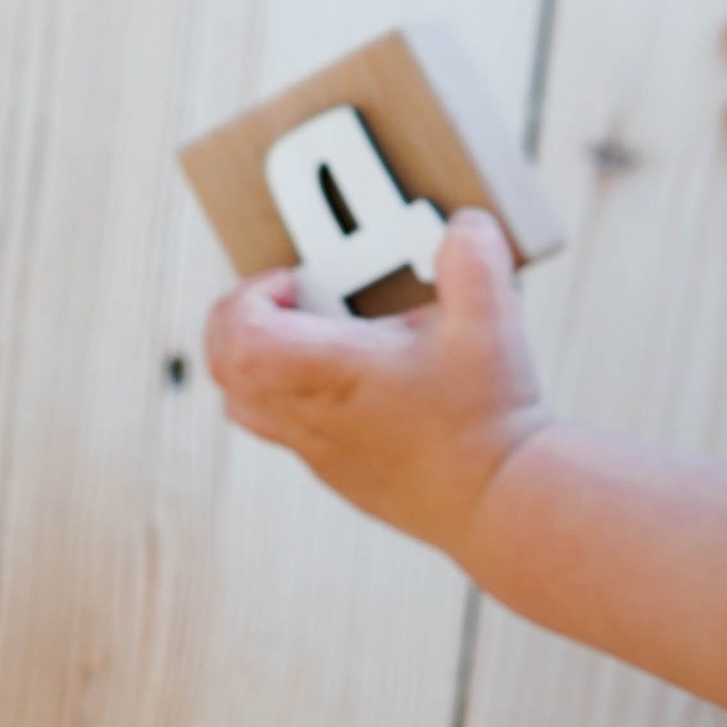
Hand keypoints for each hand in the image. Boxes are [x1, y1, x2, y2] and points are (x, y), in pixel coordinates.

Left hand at [203, 209, 550, 559]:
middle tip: (289, 299)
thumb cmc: (488, 417)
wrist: (504, 504)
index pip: (240, 337)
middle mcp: (312, 417)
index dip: (250, 297)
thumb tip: (464, 223)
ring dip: (259, 361)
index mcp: (331, 374)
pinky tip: (358, 381)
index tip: (294, 280)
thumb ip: (473, 259)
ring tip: (315, 336)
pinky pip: (284, 432)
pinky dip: (294, 396)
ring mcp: (321, 453)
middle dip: (239, 321)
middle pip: (223, 370)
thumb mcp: (490, 320)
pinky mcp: (341, 476)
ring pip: (244, 406)